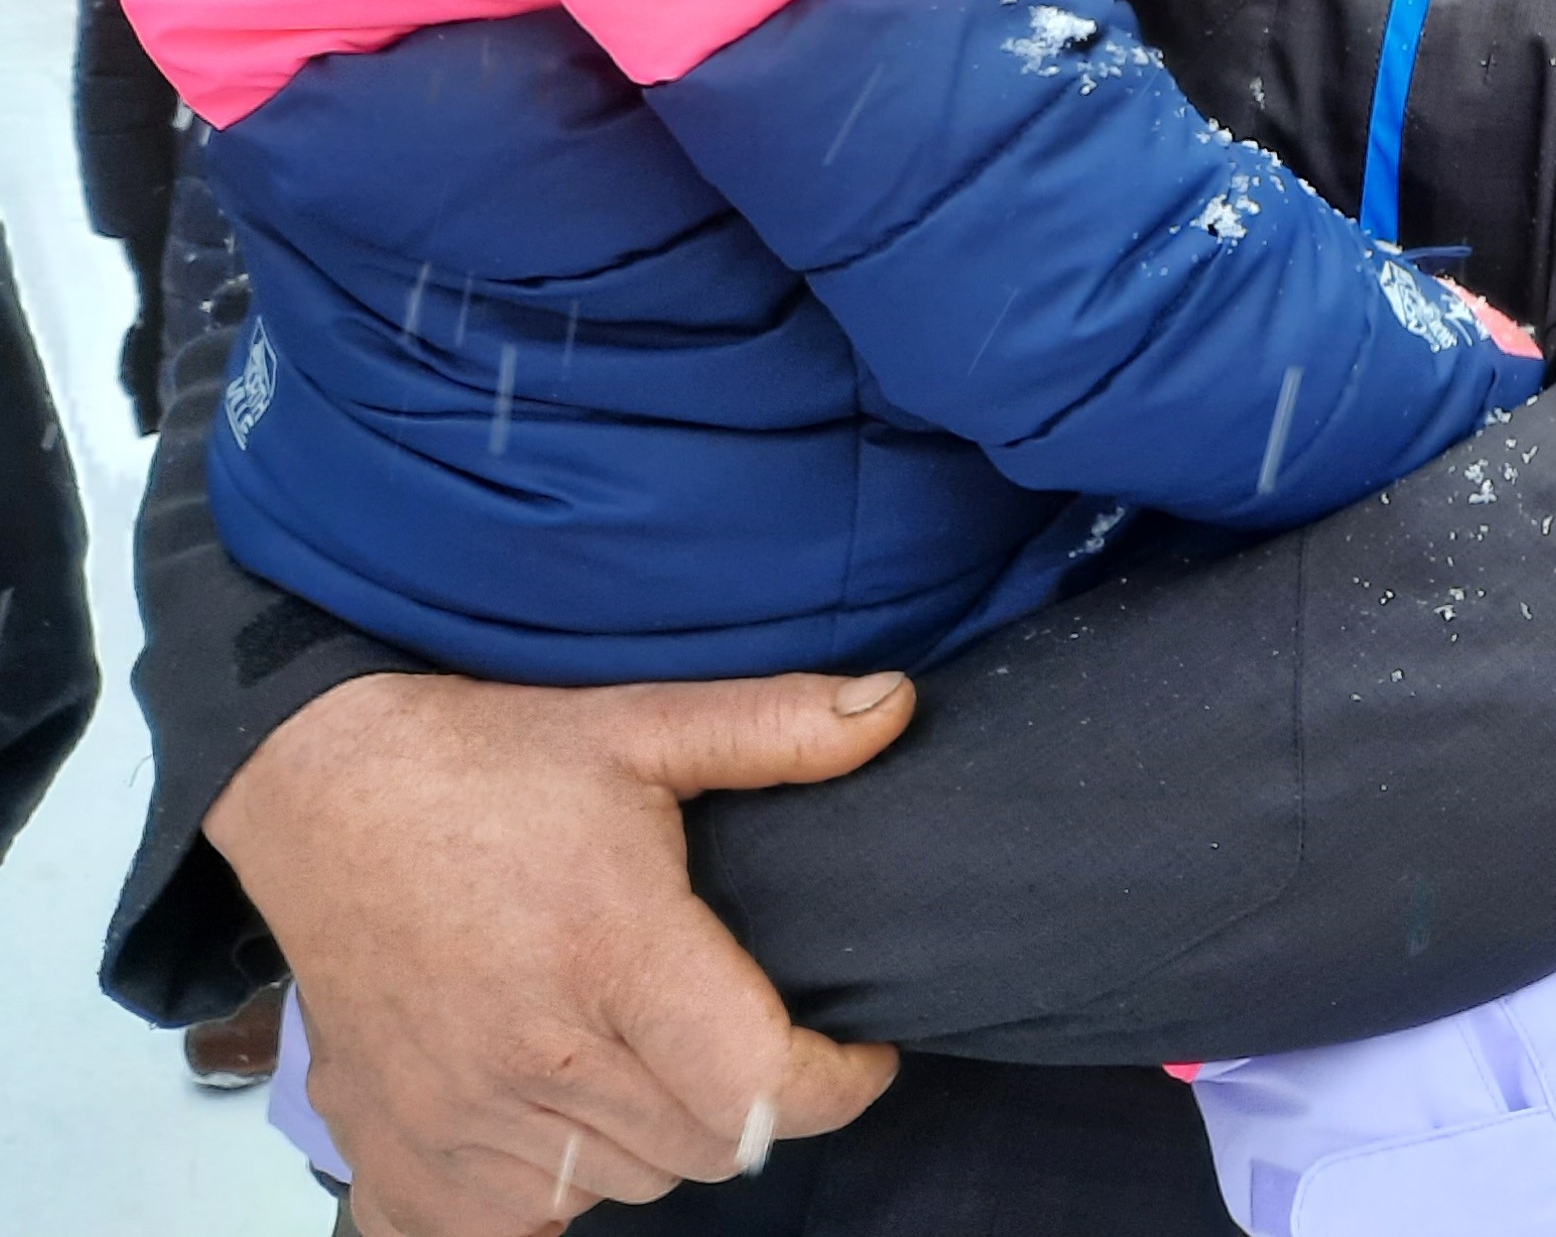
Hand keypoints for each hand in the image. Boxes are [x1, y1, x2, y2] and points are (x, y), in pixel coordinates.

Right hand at [204, 666, 917, 1236]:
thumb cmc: (492, 759)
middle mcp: (534, 1057)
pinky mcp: (395, 1153)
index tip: (859, 1049)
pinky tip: (562, 1110)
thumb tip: (899, 706)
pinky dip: (555, 1187)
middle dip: (753, 1102)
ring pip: (620, 1188)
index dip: (836, 1085)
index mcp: (613, 956)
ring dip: (658, 1139)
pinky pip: (510, 1224)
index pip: (760, 1092)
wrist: (321, 793)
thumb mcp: (645, 722)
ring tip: (651, 1052)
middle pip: (703, 1150)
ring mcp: (458, 1120)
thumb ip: (779, 726)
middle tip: (745, 1031)